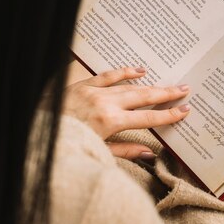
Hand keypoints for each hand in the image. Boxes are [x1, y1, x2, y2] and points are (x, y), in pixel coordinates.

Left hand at [61, 67, 189, 159]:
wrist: (39, 130)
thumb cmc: (68, 146)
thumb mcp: (98, 152)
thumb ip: (125, 150)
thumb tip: (150, 153)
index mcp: (111, 122)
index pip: (148, 118)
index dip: (169, 115)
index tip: (185, 110)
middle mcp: (106, 103)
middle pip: (144, 96)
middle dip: (166, 94)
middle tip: (184, 89)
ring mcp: (95, 92)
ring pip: (129, 85)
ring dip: (150, 84)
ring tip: (168, 84)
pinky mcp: (83, 85)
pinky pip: (108, 75)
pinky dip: (124, 72)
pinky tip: (139, 70)